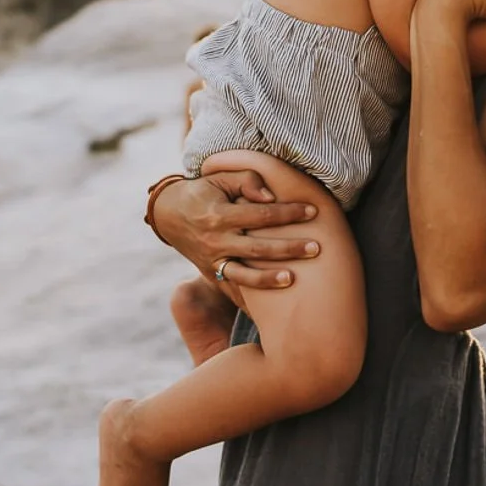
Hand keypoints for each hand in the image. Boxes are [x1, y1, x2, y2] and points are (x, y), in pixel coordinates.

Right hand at [151, 168, 320, 289]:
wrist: (168, 215)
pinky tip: (269, 309)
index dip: (288, 212)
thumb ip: (246, 180)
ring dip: (269, 279)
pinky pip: (232, 289)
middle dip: (289, 248)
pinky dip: (249, 300)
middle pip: (258, 248)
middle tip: (316, 248)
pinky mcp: (211, 273)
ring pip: (244, 275)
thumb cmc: (202, 191)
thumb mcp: (219, 177)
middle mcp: (216, 240)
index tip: (313, 211)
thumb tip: (271, 197)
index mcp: (220, 214)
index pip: (261, 215)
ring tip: (292, 279)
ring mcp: (212, 260)